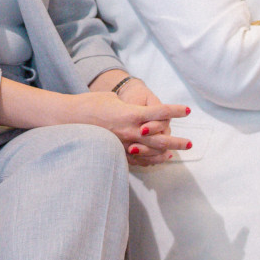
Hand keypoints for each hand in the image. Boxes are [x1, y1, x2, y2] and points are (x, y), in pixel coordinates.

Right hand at [73, 89, 188, 165]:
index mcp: (131, 114)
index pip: (159, 113)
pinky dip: (150, 159)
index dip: (175, 111)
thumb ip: (129, 108)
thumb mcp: (113, 99)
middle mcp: (130, 131)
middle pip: (160, 138)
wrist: (68, 119)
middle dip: (177, 141)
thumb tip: (139, 114)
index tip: (187, 110)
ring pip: (150, 152)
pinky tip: (158, 158)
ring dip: (165, 152)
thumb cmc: (90, 104)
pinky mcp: (116, 152)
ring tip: (176, 152)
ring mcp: (123, 144)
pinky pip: (137, 159)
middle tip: (190, 143)